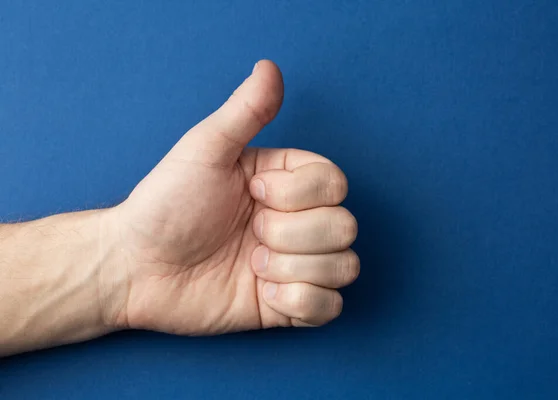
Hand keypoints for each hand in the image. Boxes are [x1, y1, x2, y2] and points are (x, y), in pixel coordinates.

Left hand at [107, 60, 358, 334]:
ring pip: (345, 266)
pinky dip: (300, 303)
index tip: (251, 194)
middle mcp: (298, 221)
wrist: (136, 267)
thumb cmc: (165, 204)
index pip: (336, 183)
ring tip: (251, 267)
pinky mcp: (287, 306)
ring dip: (294, 268)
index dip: (298, 193)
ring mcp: (295, 264)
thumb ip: (245, 111)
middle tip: (248, 232)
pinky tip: (263, 294)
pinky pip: (330, 308)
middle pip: (345, 226)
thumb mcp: (205, 149)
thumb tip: (269, 67)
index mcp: (286, 183)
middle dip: (292, 234)